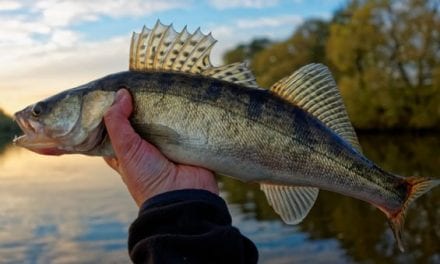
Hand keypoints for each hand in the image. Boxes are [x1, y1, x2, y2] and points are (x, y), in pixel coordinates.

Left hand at [103, 89, 218, 205]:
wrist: (184, 196)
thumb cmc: (148, 178)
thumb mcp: (125, 150)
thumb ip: (117, 122)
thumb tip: (121, 94)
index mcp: (127, 152)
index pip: (116, 127)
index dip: (114, 110)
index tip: (115, 88)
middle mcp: (146, 147)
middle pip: (140, 119)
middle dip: (141, 104)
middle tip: (141, 82)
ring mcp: (168, 144)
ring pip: (162, 119)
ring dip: (163, 106)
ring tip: (161, 84)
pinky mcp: (187, 142)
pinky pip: (183, 122)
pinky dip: (181, 111)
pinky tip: (180, 95)